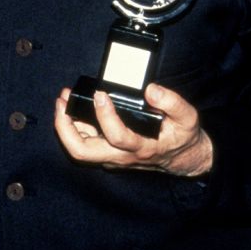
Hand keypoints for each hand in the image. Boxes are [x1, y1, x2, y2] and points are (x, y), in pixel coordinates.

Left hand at [54, 84, 212, 177]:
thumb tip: (151, 90)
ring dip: (65, 125)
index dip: (105, 116)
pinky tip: (71, 107)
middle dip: (65, 127)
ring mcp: (111, 157)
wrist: (182, 159)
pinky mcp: (107, 154)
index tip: (100, 94)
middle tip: (62, 101)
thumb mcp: (187, 118)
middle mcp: (121, 156)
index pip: (117, 137)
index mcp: (142, 148)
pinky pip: (84, 143)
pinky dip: (73, 126)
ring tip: (63, 100)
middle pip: (82, 151)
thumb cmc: (182, 137)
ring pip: (78, 149)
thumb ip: (173, 102)